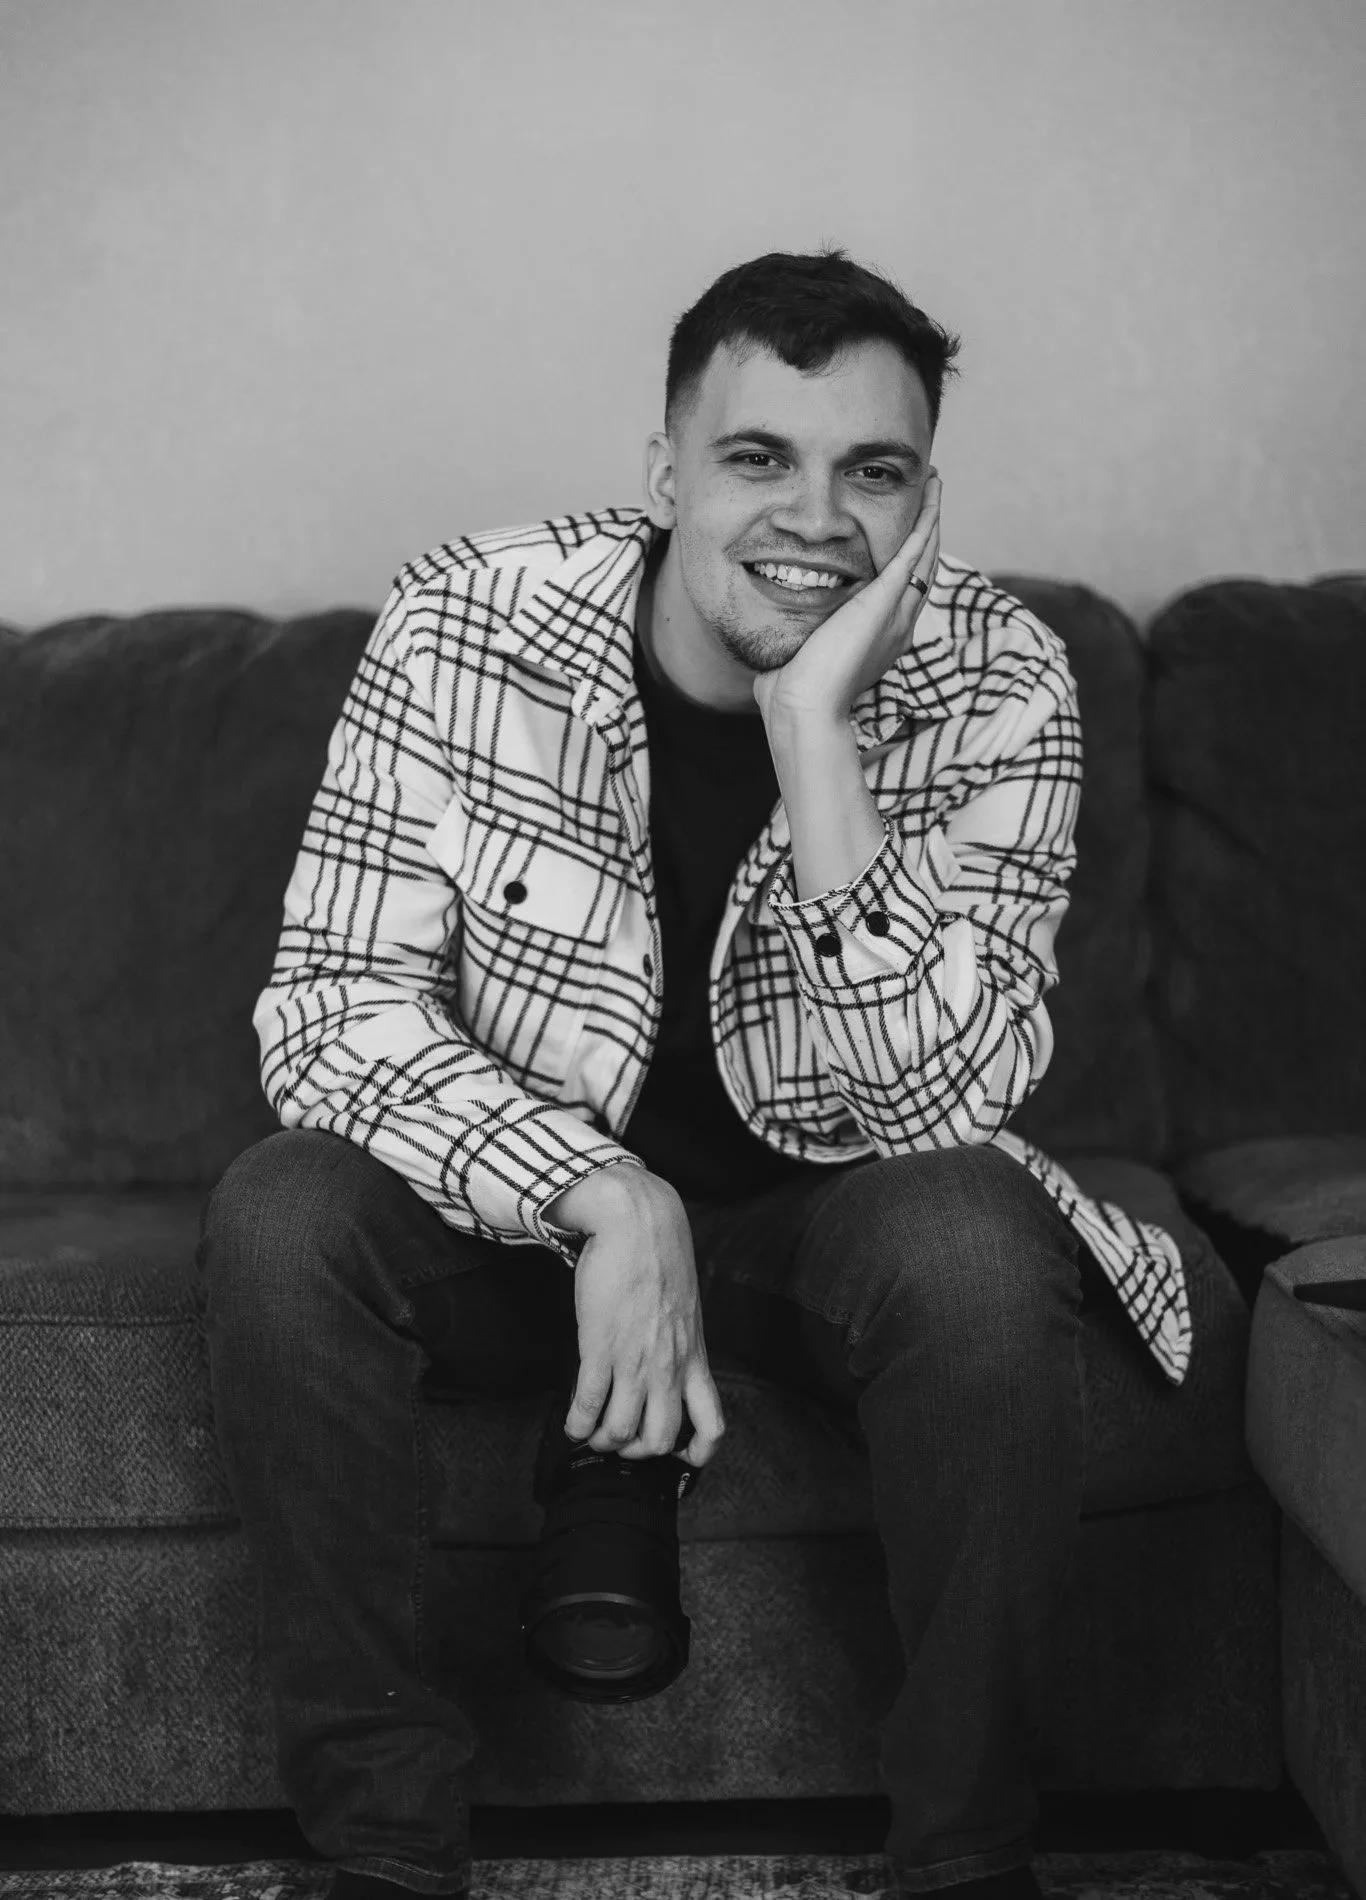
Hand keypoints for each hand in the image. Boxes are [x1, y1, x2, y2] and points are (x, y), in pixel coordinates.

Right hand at [544, 1164, 725, 1467]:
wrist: (637, 1222)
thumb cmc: (659, 1258)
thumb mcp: (685, 1308)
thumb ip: (679, 1342)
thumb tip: (667, 1363)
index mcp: (693, 1357)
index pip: (712, 1425)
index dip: (696, 1454)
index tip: (680, 1459)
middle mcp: (668, 1366)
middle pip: (660, 1440)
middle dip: (637, 1452)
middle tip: (622, 1441)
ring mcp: (634, 1360)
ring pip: (621, 1431)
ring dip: (602, 1440)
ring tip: (592, 1433)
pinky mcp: (600, 1347)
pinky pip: (587, 1404)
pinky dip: (577, 1424)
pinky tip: (572, 1423)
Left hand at [753, 471, 941, 727]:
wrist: (803, 707)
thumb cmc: (793, 689)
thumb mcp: (802, 648)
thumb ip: (800, 630)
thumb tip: (778, 617)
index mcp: (880, 636)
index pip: (902, 587)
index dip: (907, 556)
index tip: (904, 528)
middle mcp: (897, 623)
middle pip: (922, 566)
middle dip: (926, 528)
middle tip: (929, 494)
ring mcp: (896, 612)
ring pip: (925, 554)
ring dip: (931, 517)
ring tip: (934, 484)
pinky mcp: (885, 601)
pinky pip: (914, 552)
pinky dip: (925, 521)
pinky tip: (930, 496)